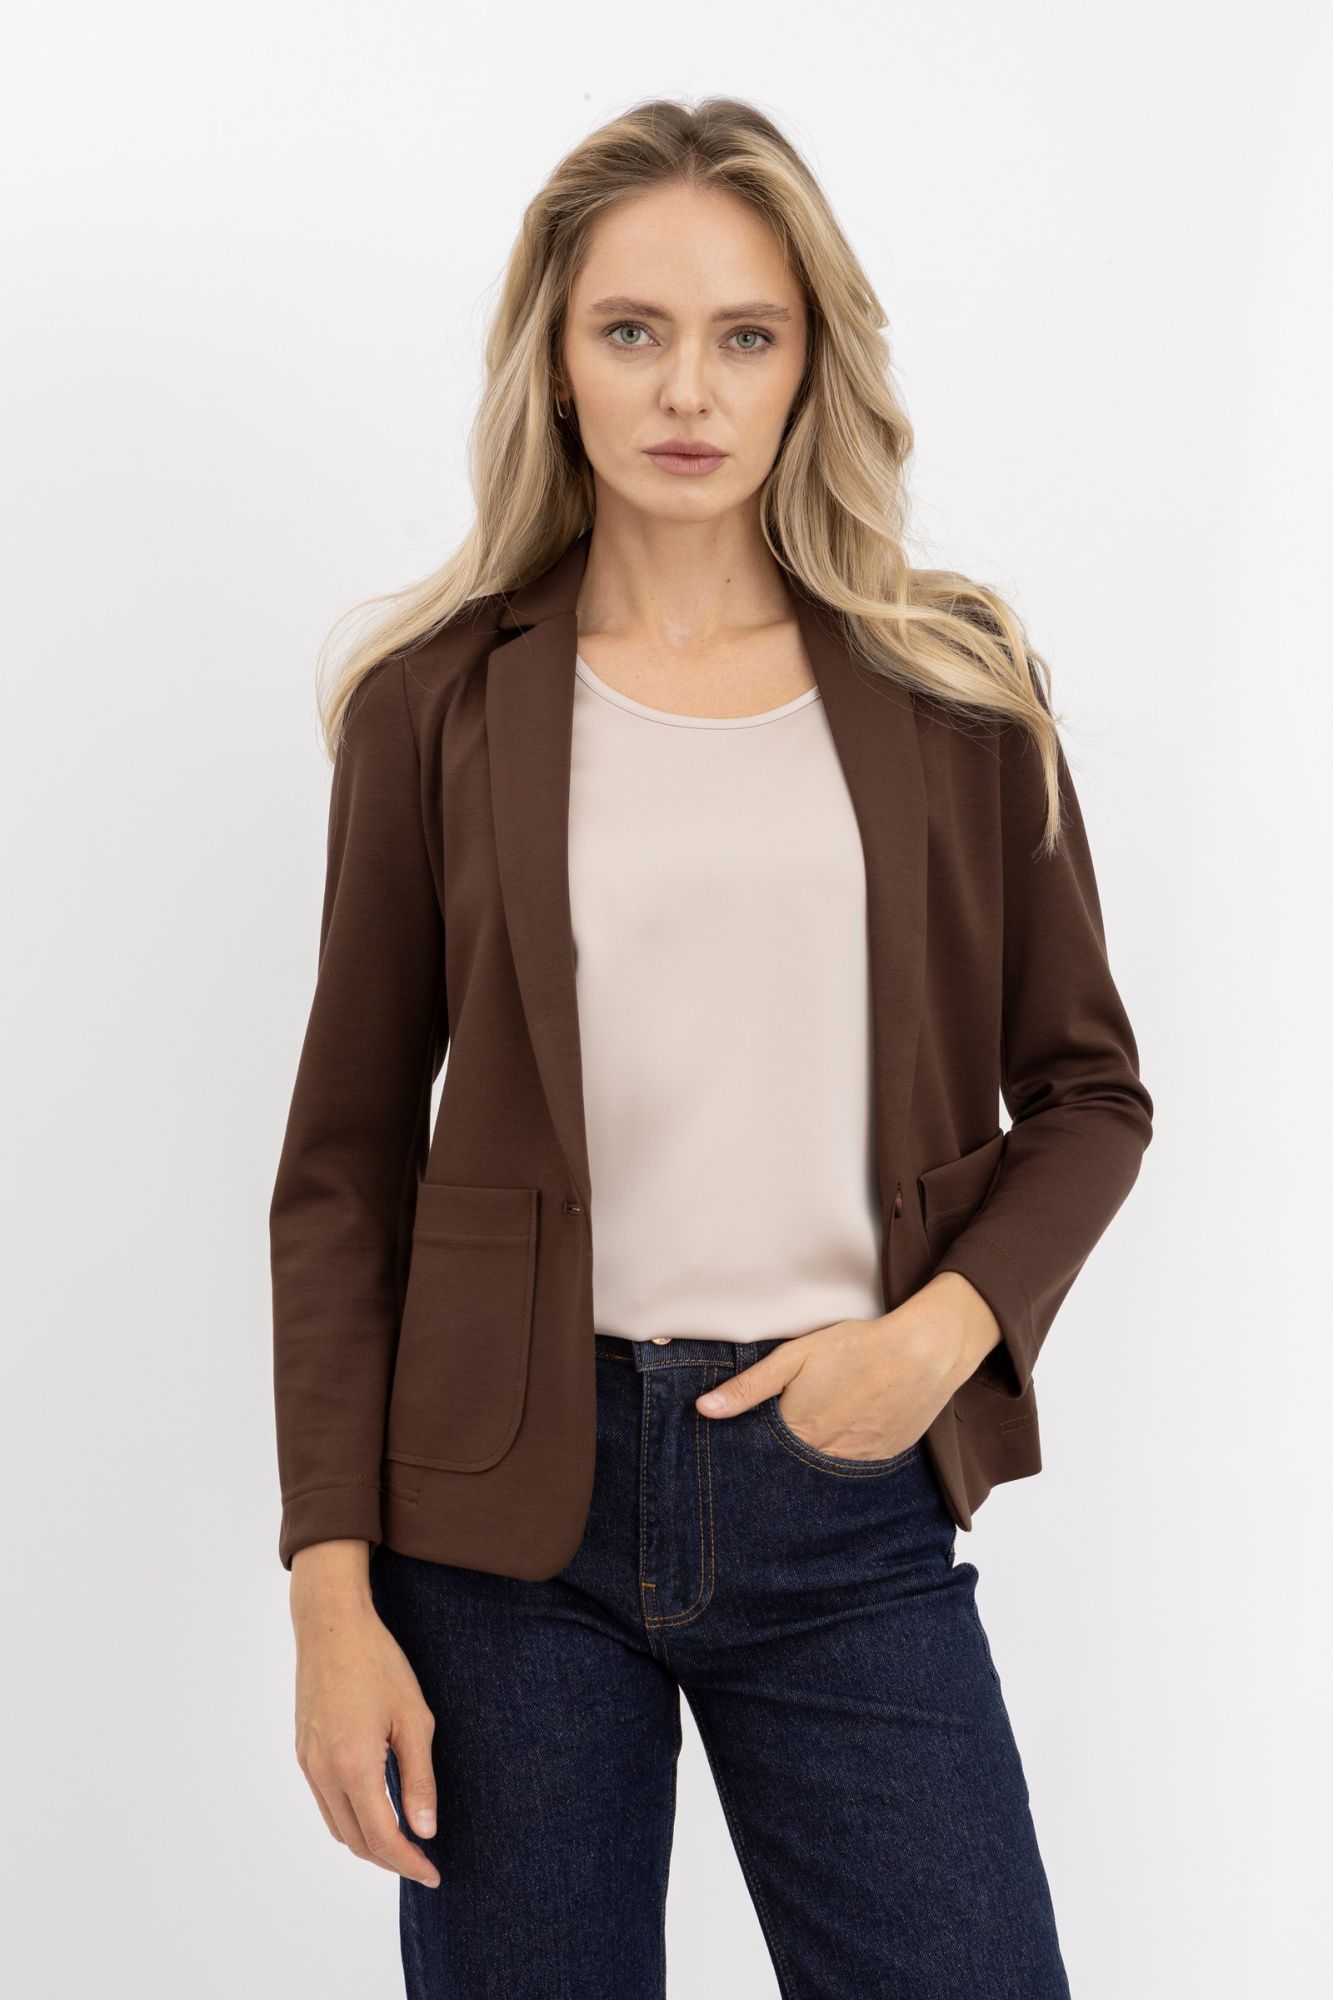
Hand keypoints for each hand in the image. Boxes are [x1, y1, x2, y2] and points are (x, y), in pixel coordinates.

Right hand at [290, 1543, 440, 1887]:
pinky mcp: (303, 1752)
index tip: (433, 1873)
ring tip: (403, 1841)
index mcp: (354, 1766)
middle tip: (422, 1861)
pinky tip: (374, 1809)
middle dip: (390, 1859)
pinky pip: (325, 1803)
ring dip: (368, 1843)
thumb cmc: (378, 1664)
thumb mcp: (413, 1719)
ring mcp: (308, 1764)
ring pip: (337, 1827)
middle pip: (356, 1842)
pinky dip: (350, 1819)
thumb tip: (425, 1829)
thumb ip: (419, 1779)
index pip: (382, 1838)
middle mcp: (324, 1772)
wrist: (330, 1626)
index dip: (409, 1863)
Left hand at [694, 1273, 1003, 1457]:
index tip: (743, 1448)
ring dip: (815, 1459)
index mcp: (800, 1433)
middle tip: (785, 1437)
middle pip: (794, 1468)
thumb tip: (704, 1410)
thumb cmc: (856, 1347)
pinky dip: (845, 1457)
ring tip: (819, 1431)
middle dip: (783, 1459)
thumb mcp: (795, 1357)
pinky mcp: (885, 1458)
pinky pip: (856, 1467)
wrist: (924, 1353)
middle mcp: (827, 1456)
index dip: (753, 1450)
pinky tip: (847, 1431)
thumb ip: (749, 1388)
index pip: (764, 1456)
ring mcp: (859, 1462)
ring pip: (825, 1471)